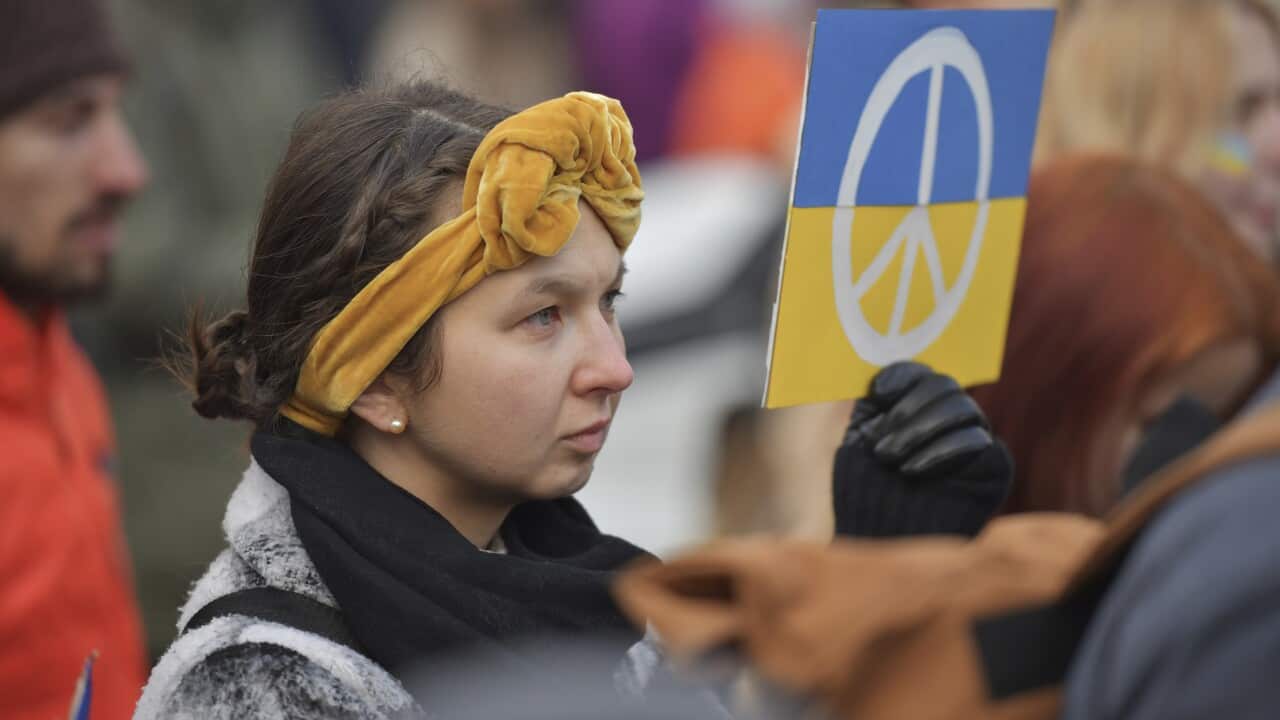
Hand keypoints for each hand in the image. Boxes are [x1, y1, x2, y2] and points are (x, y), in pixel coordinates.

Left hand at [833, 362, 1012, 537]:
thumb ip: (867, 406)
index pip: (921, 373)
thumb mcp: (856, 443)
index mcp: (916, 408)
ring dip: (920, 431)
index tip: (877, 393)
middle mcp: (949, 421)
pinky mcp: (995, 466)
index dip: (902, 376)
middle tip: (880, 444)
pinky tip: (913, 471)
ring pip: (962, 407)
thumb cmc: (866, 494)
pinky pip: (978, 441)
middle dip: (908, 410)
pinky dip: (941, 451)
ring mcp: (975, 442)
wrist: (884, 542)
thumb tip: (876, 368)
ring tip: (890, 461)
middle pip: (944, 385)